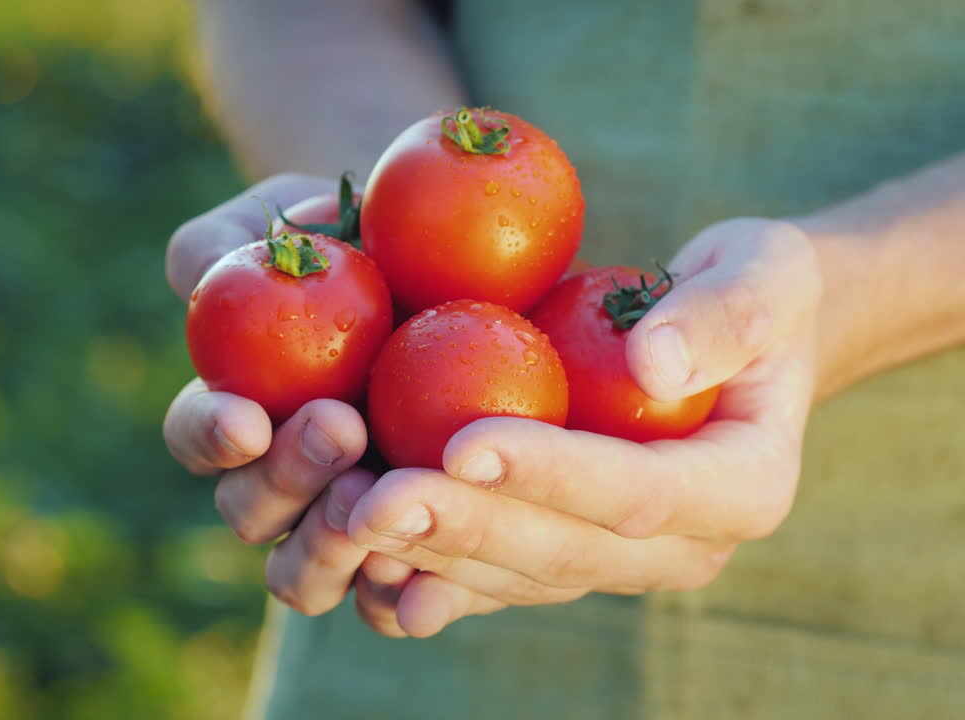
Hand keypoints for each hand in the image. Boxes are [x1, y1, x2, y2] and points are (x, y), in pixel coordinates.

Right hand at [163, 174, 417, 617]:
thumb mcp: (286, 220)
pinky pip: (392, 598)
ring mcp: (345, 517)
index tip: (247, 417)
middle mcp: (280, 479)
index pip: (196, 436)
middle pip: (250, 513)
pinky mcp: (413, 543)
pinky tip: (432, 566)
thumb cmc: (349, 237)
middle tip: (340, 428)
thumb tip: (192, 274)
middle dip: (286, 480)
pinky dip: (400, 597)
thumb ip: (225, 245)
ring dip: (333, 545)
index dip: (210, 436)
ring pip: (308, 572)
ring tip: (384, 497)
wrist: (448, 268)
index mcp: (236, 412)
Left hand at [340, 218, 822, 636]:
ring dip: (429, 555)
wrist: (729, 337)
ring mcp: (621, 562)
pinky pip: (494, 577)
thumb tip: (654, 366)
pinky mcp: (568, 555)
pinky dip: (428, 571)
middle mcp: (683, 547)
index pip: (637, 492)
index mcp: (743, 488)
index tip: (462, 441)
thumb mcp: (763, 273)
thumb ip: (724, 314)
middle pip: (564, 552)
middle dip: (465, 530)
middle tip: (374, 503)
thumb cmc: (752, 289)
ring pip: (518, 575)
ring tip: (346, 522)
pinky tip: (357, 560)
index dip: (550, 474)